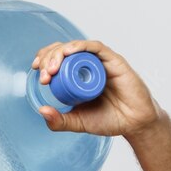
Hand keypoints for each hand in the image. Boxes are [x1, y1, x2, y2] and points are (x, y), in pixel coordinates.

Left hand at [31, 39, 162, 137]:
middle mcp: (87, 65)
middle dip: (50, 58)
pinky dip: (81, 46)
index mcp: (77, 75)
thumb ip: (59, 121)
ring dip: (61, 52)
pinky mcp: (113, 60)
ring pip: (77, 46)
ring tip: (53, 67)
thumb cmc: (108, 119)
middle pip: (64, 50)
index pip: (58, 60)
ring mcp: (100, 62)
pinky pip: (96, 47)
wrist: (133, 123)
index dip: (45, 60)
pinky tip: (70, 52)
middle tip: (44, 74)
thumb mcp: (77, 122)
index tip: (37, 70)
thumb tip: (41, 111)